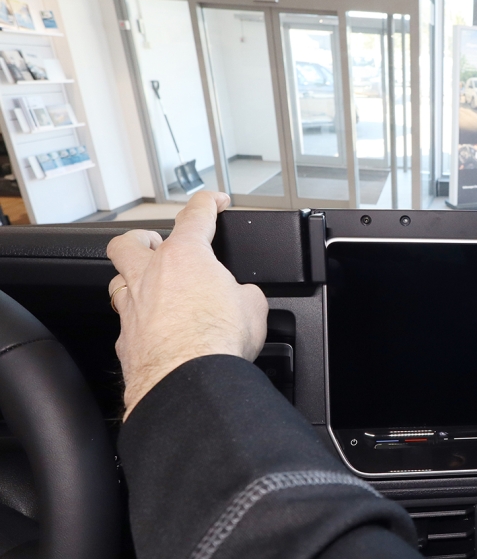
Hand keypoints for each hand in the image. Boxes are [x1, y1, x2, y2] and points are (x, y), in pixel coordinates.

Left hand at [107, 192, 267, 418]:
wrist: (190, 382)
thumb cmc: (218, 340)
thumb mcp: (254, 306)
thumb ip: (245, 293)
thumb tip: (242, 298)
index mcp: (185, 257)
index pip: (195, 215)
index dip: (206, 203)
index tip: (213, 201)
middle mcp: (150, 276)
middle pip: (128, 242)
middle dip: (141, 239)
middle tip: (155, 244)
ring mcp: (133, 308)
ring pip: (117, 281)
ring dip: (132, 280)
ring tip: (149, 288)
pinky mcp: (125, 340)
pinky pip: (125, 323)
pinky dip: (139, 324)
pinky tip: (153, 332)